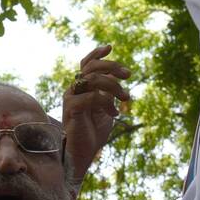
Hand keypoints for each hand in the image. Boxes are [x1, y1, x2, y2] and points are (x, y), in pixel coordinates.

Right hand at [63, 45, 130, 184]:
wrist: (84, 152)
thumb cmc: (94, 132)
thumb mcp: (106, 108)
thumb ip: (109, 93)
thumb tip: (118, 78)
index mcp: (81, 88)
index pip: (86, 64)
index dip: (97, 53)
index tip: (110, 47)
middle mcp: (74, 89)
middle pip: (91, 67)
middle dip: (112, 67)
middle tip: (128, 75)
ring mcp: (71, 98)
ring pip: (93, 79)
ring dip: (114, 86)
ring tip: (125, 99)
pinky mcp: (72, 109)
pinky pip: (92, 96)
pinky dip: (107, 103)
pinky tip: (114, 114)